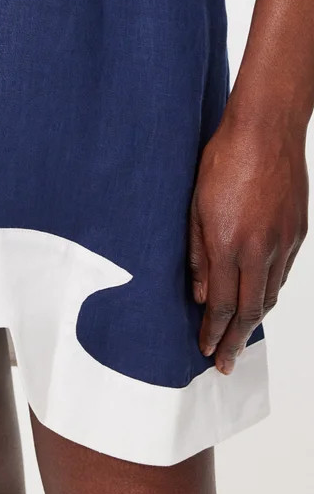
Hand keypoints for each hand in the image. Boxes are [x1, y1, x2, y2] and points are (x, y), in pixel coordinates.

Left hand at [188, 107, 308, 374]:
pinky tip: (260, 297)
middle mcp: (260, 250)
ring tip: (240, 337)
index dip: (213, 332)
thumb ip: (197, 254)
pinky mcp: (297, 231)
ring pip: (270, 294)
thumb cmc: (222, 160)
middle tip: (226, 363)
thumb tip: (198, 293)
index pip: (222, 304)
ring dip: (253, 320)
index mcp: (229, 245)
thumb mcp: (195, 208)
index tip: (207, 351)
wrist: (265, 131)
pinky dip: (270, 292)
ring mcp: (283, 242)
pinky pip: (283, 273)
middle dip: (235, 340)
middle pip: (249, 309)